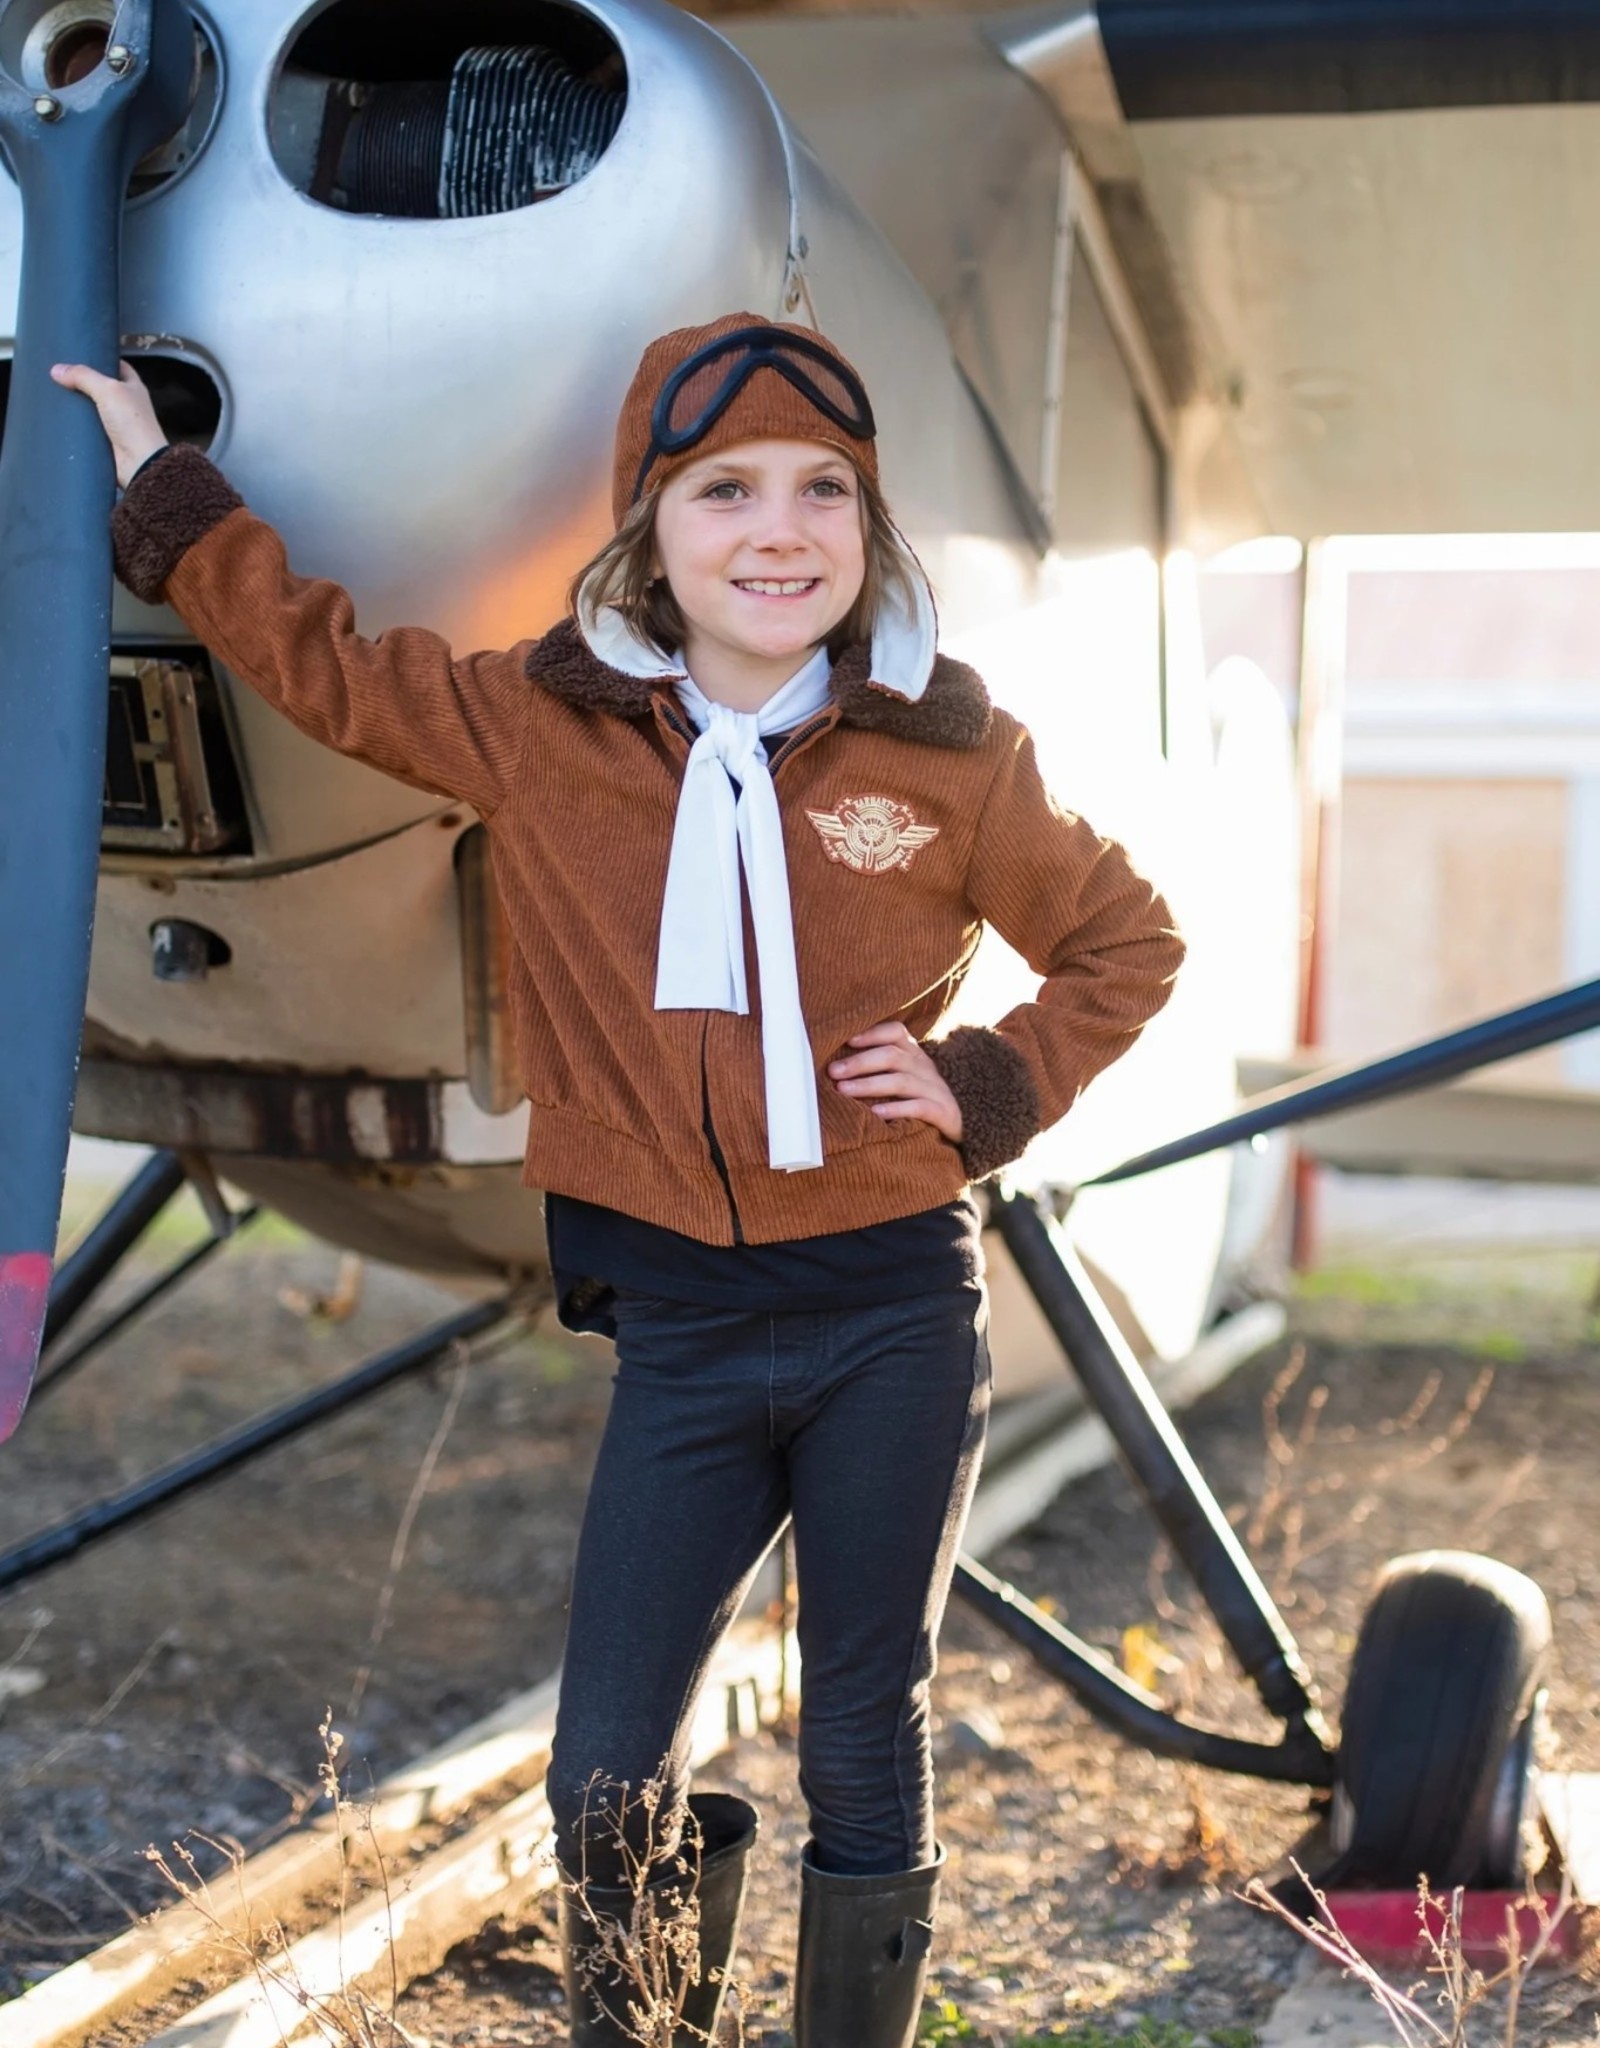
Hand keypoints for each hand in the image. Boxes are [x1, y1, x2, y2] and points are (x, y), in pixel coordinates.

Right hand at [49, 360, 167, 487]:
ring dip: (75, 403)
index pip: (118, 366)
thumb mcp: (108, 390)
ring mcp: (115, 423)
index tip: (80, 354)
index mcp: (133, 387)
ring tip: (50, 391)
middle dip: (82, 381)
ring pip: (91, 407)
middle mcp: (126, 404)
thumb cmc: (131, 422)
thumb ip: (83, 376)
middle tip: (58, 373)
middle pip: (101, 387)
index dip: (102, 359)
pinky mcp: (105, 440)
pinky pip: (86, 427)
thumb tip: (56, 369)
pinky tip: (56, 416)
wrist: (139, 463)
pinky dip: (74, 423)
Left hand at [828, 1021, 962, 1144]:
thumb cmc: (917, 1099)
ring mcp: (935, 1089)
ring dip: (869, 1085)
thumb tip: (835, 1066)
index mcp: (913, 1054)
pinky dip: (896, 1109)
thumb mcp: (901, 1077)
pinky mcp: (943, 1112)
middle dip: (860, 1062)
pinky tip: (875, 1114)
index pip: (896, 1032)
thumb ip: (877, 1067)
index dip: (872, 1033)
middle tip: (833, 1072)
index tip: (847, 1040)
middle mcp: (924, 1067)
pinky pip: (920, 1107)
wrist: (959, 1124)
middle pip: (892, 1056)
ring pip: (902, 1081)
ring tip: (844, 1091)